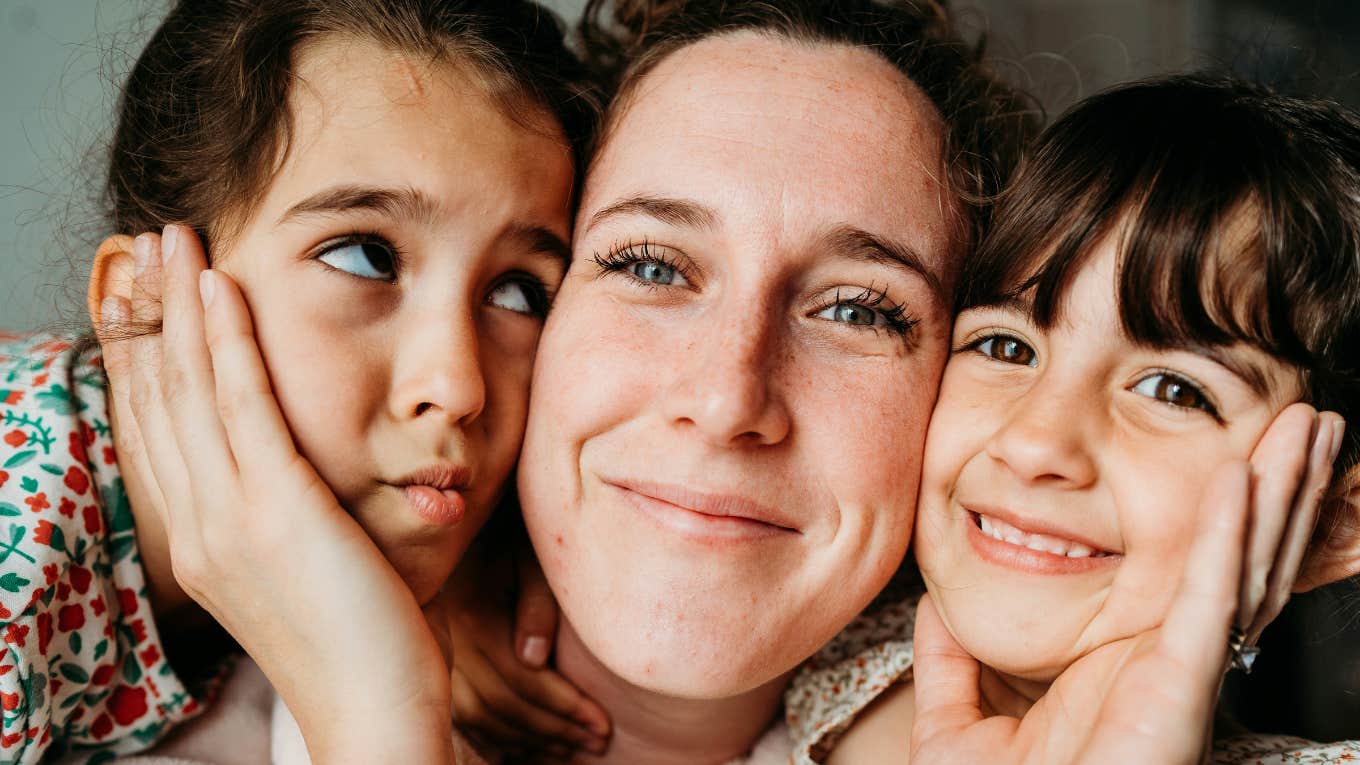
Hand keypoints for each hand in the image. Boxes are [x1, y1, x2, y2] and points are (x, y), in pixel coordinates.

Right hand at [100, 227, 454, 761]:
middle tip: (151, 246)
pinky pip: (244, 406)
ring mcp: (228, 518)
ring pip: (191, 389)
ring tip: (174, 242)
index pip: (157, 430)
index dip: (147, 357)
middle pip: (159, 397)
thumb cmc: (356, 646)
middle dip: (152, 315)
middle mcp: (196, 526)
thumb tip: (291, 478)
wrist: (373, 714)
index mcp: (198, 541)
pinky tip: (225, 289)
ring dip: (181, 306)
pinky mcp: (275, 511)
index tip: (149, 301)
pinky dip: (228, 341)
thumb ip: (281, 519)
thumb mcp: (300, 574)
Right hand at [440, 526, 609, 756]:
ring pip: (480, 718)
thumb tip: (534, 658)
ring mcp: (439, 654)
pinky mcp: (437, 661)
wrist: (468, 522)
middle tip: (596, 744)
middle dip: (554, 730)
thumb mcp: (531, 555)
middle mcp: (450, 642)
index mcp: (474, 617)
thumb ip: (536, 602)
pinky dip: (492, 738)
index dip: (567, 708)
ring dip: (527, 740)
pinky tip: (523, 748)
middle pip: (503, 706)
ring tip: (569, 750)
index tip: (604, 726)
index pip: (525, 680)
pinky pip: (460, 714)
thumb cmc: (512, 534)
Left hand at [910, 404, 1342, 764]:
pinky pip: (1207, 595)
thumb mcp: (960, 720)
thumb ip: (951, 659)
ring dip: (1278, 492)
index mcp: (1125, 661)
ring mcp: (1180, 668)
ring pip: (1245, 566)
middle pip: (1241, 557)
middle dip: (1279, 486)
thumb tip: (934, 606)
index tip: (1241, 453)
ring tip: (1308, 427)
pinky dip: (1226, 536)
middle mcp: (1167, 659)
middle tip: (1306, 418)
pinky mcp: (1179, 681)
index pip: (1188, 574)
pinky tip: (1240, 480)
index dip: (1225, 517)